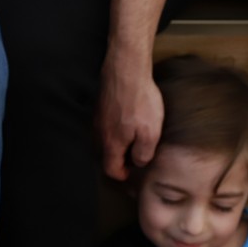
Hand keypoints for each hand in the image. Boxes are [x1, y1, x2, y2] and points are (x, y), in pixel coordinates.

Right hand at [97, 51, 163, 180]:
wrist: (126, 70)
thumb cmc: (139, 100)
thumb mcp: (150, 132)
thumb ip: (144, 153)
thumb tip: (139, 163)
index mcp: (111, 145)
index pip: (110, 170)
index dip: (122, 176)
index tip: (132, 175)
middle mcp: (99, 135)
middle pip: (105, 157)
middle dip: (118, 161)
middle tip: (134, 160)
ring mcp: (97, 120)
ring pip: (104, 142)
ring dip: (117, 145)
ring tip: (133, 142)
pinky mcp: (100, 108)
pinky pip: (105, 127)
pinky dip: (114, 131)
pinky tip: (127, 123)